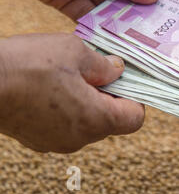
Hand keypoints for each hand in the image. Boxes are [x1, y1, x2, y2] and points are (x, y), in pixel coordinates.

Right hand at [0, 33, 144, 152]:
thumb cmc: (28, 66)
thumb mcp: (76, 52)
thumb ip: (104, 64)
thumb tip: (118, 69)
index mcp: (96, 119)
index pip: (134, 118)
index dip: (136, 97)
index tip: (127, 79)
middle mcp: (80, 138)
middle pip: (112, 120)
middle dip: (110, 95)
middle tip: (99, 70)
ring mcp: (57, 141)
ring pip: (88, 122)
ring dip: (88, 100)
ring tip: (73, 74)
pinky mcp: (38, 138)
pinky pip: (66, 124)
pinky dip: (68, 107)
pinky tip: (54, 85)